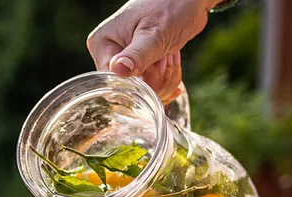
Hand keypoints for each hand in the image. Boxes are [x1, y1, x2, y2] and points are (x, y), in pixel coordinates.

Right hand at [87, 0, 213, 99]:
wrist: (189, 0)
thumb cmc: (170, 7)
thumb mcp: (154, 34)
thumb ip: (137, 54)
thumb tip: (118, 70)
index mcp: (103, 45)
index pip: (113, 82)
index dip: (137, 83)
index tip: (156, 66)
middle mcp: (109, 55)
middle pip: (129, 90)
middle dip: (155, 81)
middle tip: (167, 58)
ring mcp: (125, 61)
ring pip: (143, 92)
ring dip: (164, 79)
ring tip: (171, 56)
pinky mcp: (139, 66)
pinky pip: (151, 87)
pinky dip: (167, 80)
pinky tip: (173, 63)